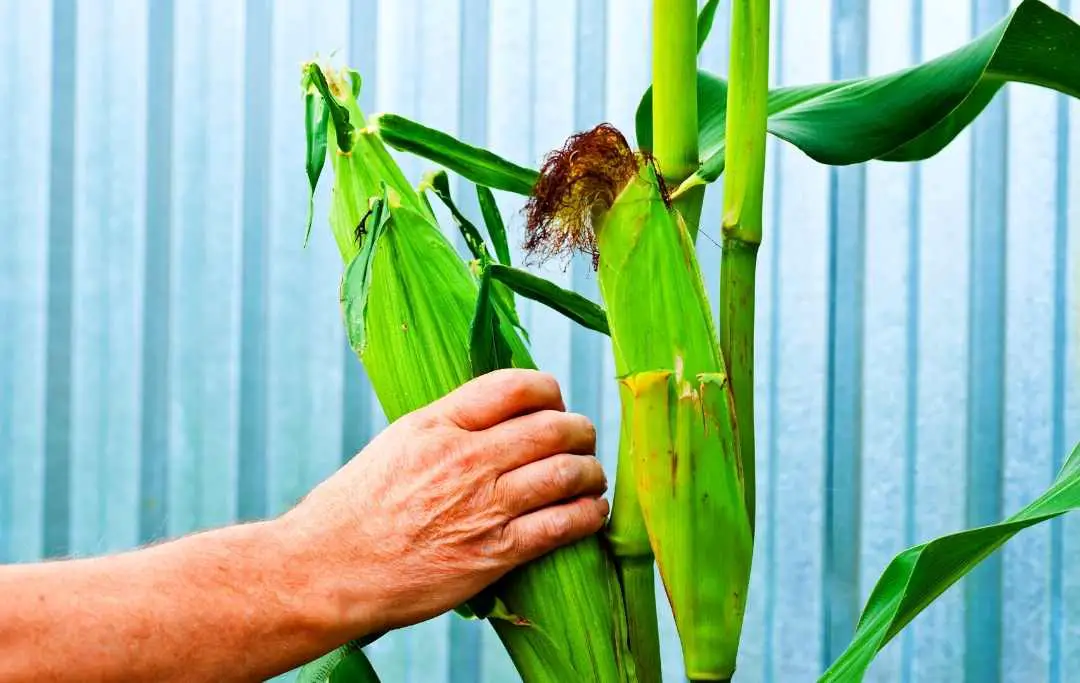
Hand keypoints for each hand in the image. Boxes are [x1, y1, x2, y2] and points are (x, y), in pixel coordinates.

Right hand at [278, 369, 608, 637]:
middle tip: (582, 442)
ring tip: (591, 478)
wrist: (328, 569)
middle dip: (580, 432)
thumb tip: (500, 413)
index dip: (550, 391)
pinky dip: (587, 515)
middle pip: (554, 427)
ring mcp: (483, 505)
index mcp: (440, 423)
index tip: (555, 404)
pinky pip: (562, 525)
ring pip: (567, 472)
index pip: (517, 386)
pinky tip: (590, 512)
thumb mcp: (399, 442)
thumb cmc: (358, 506)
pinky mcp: (494, 552)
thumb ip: (451, 423)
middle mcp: (466, 457)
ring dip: (591, 473)